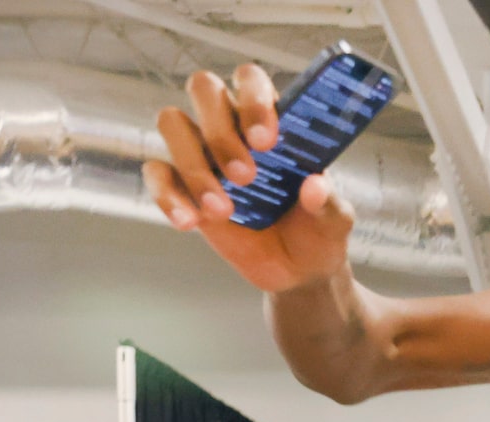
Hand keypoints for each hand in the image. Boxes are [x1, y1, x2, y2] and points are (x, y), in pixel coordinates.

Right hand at [145, 65, 355, 294]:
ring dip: (193, 165)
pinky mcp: (181, 184)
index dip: (253, 100)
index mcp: (272, 121)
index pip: (250, 80)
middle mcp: (232, 126)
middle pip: (204, 88)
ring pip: (172, 122)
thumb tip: (315, 187)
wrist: (297, 272)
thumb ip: (328, 204)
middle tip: (246, 176)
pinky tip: (190, 222)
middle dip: (220, 129)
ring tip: (223, 211)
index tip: (265, 140)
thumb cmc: (317, 232)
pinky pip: (156, 172)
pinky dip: (167, 196)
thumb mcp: (334, 221)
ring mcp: (203, 152)